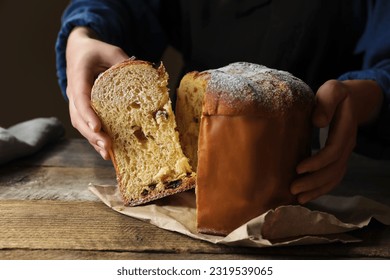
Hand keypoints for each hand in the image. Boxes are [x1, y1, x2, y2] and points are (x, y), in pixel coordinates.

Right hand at [66, 27, 128, 158]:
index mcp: (78, 76)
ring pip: (80, 125)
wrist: (79, 51)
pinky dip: (95, 139)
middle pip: (78, 117)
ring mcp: (77, 102)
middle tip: (107, 146)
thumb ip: (123, 63)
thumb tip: (142, 79)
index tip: (97, 126)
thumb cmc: (96, 51)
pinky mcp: (83, 109)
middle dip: (92, 134)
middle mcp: (74, 92)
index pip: (80, 97)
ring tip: (108, 154)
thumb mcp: (111, 51)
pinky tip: (107, 151)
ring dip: (93, 140)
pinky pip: (86, 126)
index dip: (87, 113)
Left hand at [291, 79, 382, 203]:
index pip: (333, 151)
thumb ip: (326, 103)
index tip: (298, 168)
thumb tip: (318, 122)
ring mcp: (345, 153)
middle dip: (314, 181)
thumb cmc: (336, 94)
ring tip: (298, 198)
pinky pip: (334, 178)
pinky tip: (306, 196)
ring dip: (317, 189)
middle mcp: (347, 145)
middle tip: (293, 188)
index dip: (317, 162)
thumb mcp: (332, 90)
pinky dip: (321, 188)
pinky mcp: (338, 158)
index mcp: (345, 129)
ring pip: (335, 177)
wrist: (352, 100)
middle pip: (334, 170)